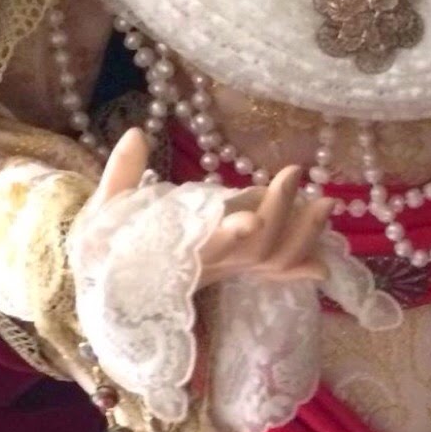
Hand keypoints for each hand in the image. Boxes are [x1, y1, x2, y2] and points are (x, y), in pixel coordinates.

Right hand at [90, 129, 333, 288]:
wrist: (116, 298)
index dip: (234, 233)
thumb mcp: (105, 216)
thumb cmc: (106, 254)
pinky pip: (274, 274)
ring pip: (273, 261)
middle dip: (280, 213)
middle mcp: (211, 265)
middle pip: (255, 250)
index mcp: (178, 253)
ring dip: (303, 235)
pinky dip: (300, 268)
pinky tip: (325, 262)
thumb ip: (120, 177)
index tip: (255, 217)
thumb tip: (136, 133)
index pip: (211, 245)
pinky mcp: (237, 271)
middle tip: (295, 173)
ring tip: (325, 202)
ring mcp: (228, 271)